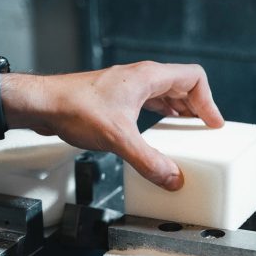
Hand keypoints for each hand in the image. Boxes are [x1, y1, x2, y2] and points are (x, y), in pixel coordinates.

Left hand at [5, 61, 223, 190]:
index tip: (213, 124)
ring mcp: (127, 87)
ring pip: (164, 94)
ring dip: (178, 110)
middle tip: (205, 129)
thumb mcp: (118, 138)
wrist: (43, 105)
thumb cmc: (74, 107)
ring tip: (187, 131)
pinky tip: (157, 131)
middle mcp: (140, 78)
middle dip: (196, 107)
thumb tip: (172, 178)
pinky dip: (160, 115)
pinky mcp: (115, 99)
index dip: (208, 101)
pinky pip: (148, 103)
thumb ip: (148, 160)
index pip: (194, 79)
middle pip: (182, 86)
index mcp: (148, 77)